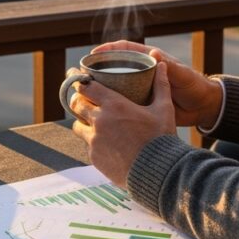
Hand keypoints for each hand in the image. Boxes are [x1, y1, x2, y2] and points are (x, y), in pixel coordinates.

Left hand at [68, 62, 176, 185]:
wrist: (158, 173)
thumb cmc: (161, 139)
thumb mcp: (164, 109)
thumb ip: (160, 85)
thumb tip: (161, 65)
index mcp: (114, 105)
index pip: (86, 87)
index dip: (78, 79)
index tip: (75, 74)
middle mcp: (100, 121)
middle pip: (77, 104)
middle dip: (78, 99)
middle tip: (83, 97)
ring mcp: (95, 140)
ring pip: (78, 125)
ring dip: (83, 121)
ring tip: (92, 121)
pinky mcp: (94, 157)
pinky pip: (87, 144)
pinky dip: (92, 140)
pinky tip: (103, 141)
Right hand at [92, 41, 222, 129]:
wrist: (203, 108)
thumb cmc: (195, 87)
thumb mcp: (183, 76)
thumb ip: (170, 67)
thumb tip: (154, 54)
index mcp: (150, 60)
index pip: (124, 49)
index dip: (108, 49)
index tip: (94, 54)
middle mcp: (142, 72)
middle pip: (115, 66)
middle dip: (99, 69)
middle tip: (83, 76)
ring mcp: (140, 88)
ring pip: (116, 84)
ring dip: (102, 88)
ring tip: (85, 94)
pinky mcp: (141, 103)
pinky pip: (122, 101)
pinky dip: (111, 104)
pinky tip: (100, 111)